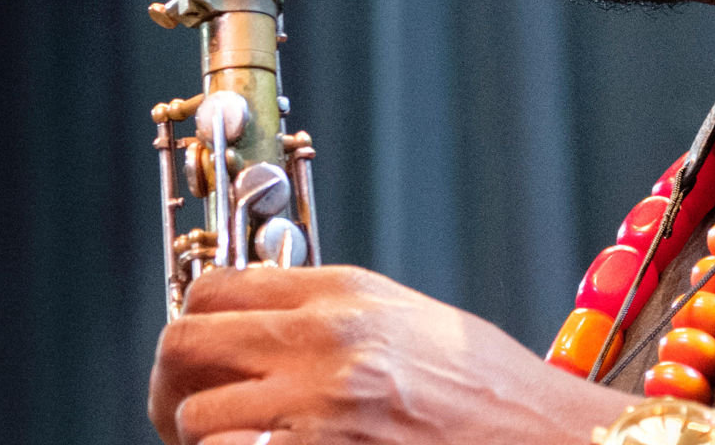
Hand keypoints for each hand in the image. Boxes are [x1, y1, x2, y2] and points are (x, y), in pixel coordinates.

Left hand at [148, 265, 632, 444]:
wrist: (540, 437)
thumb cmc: (486, 389)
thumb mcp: (409, 321)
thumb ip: (329, 313)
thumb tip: (257, 323)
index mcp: (344, 295)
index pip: (215, 287)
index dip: (193, 319)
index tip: (201, 348)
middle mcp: (323, 342)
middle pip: (184, 343)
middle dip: (174, 380)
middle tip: (187, 405)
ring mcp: (319, 408)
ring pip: (195, 417)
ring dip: (204, 435)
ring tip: (239, 440)